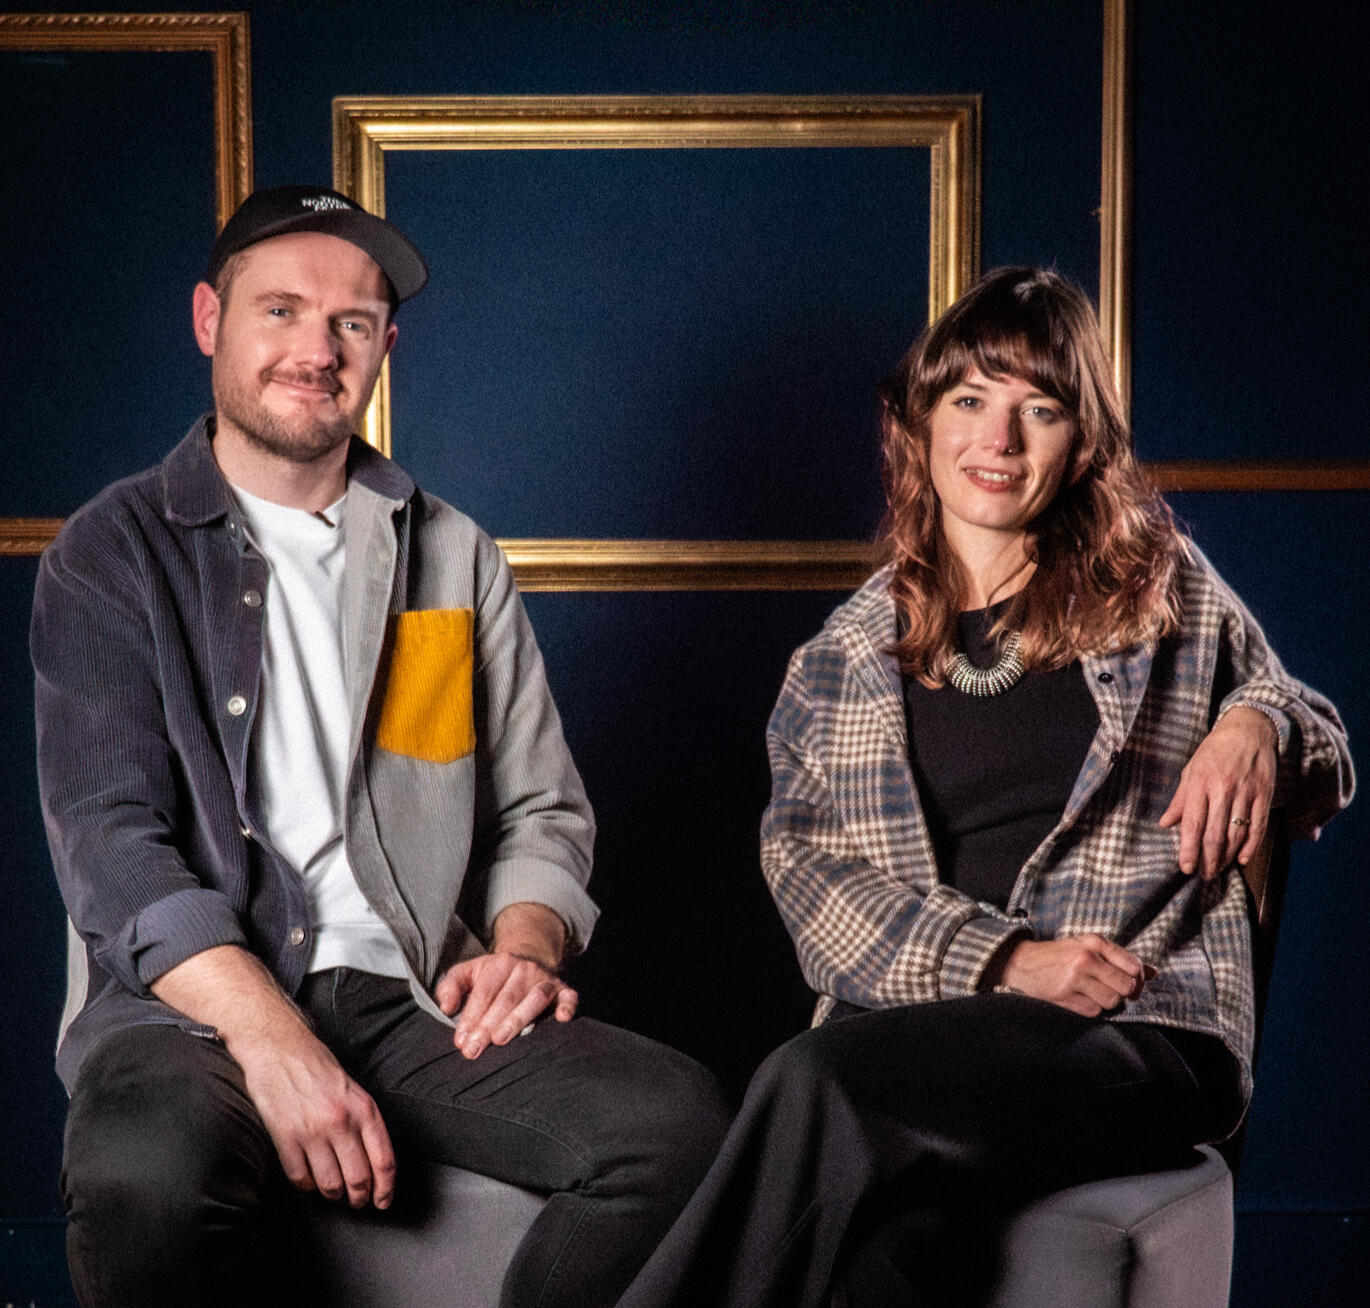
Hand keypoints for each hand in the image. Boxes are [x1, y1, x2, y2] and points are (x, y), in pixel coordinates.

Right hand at [151, 945, 394, 1208]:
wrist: (278, 1046)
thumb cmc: (316, 1064)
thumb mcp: (352, 1087)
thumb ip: (363, 1119)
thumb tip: (373, 1158)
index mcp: (363, 1107)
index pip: (383, 1159)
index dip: (386, 1187)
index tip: (383, 1201)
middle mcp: (340, 1121)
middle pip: (358, 1178)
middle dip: (360, 1197)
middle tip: (358, 1201)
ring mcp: (312, 1131)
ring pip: (329, 1184)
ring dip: (333, 1193)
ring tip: (333, 1191)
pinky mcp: (285, 1137)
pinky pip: (300, 1178)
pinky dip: (306, 1185)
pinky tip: (308, 1179)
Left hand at [435, 900, 576, 1058]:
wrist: (529, 957)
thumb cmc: (493, 975)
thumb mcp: (469, 972)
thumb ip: (451, 986)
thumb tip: (445, 1007)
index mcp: (500, 964)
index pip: (484, 992)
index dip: (471, 1017)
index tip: (461, 1041)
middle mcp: (524, 969)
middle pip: (506, 998)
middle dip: (488, 1025)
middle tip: (473, 1050)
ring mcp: (545, 979)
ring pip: (535, 998)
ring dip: (518, 1019)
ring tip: (500, 1039)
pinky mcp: (563, 989)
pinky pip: (569, 997)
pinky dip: (567, 1007)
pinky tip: (561, 1019)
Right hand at [995, 935, 1153, 1016]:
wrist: (1022, 962)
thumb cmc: (1059, 955)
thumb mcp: (1088, 948)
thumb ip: (1120, 959)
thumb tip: (1154, 972)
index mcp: (1095, 942)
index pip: (1134, 966)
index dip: (1139, 980)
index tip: (1132, 984)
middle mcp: (1086, 958)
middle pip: (1127, 986)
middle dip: (1125, 993)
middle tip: (1114, 991)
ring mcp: (1075, 977)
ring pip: (1112, 1001)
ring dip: (1107, 1002)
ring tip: (1093, 993)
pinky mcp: (1065, 995)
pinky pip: (1094, 1011)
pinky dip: (1091, 1009)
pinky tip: (1079, 998)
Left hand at [1159, 706, 1277, 879]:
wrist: (1248, 730)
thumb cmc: (1214, 751)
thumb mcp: (1191, 770)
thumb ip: (1180, 799)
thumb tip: (1165, 823)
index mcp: (1199, 783)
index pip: (1192, 823)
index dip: (1188, 849)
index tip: (1185, 867)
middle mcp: (1222, 789)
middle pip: (1214, 833)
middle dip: (1207, 859)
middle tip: (1203, 875)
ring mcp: (1245, 792)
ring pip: (1236, 834)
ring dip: (1226, 856)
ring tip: (1218, 869)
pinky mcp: (1264, 794)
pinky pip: (1258, 826)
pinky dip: (1251, 846)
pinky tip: (1243, 859)